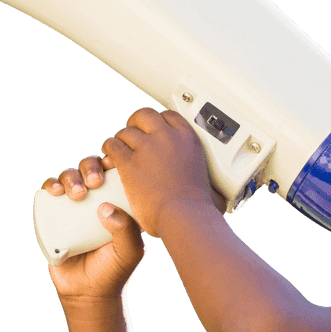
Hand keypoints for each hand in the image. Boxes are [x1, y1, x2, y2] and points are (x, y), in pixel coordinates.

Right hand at [41, 154, 145, 304]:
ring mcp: (73, 206)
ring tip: (74, 193)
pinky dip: (50, 186)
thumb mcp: (129, 251)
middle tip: (94, 182)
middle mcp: (96, 198)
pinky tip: (55, 191)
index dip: (111, 161)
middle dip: (89, 167)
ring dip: (70, 176)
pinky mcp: (54, 215)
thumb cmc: (113, 269)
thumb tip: (105, 207)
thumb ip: (126, 230)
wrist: (87, 291)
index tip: (110, 168)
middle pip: (89, 168)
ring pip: (69, 176)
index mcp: (118, 201)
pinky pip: (50, 193)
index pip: (115, 172)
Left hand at [101, 107, 226, 236]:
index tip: (155, 131)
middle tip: (134, 136)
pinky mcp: (129, 162)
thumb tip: (220, 200)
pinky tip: (112, 160)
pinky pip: (112, 145)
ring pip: (126, 131)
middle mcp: (167, 138)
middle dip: (137, 123)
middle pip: (145, 115)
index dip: (159, 122)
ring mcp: (147, 148)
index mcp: (188, 140)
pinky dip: (110, 151)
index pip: (169, 116)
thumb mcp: (211, 187)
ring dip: (122, 140)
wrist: (184, 216)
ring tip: (121, 150)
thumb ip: (210, 187)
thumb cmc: (198, 208)